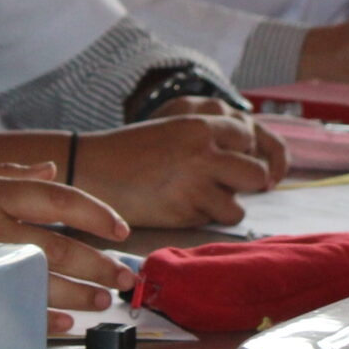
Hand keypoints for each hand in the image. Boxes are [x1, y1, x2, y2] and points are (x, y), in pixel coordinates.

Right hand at [0, 172, 133, 315]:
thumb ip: (2, 175)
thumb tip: (47, 170)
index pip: (54, 197)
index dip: (94, 213)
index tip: (120, 228)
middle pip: (56, 243)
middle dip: (97, 262)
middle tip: (123, 277)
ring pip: (39, 277)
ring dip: (76, 292)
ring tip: (101, 302)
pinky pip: (6, 305)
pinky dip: (38, 316)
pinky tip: (61, 324)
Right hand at [72, 112, 285, 228]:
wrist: (92, 170)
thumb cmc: (132, 149)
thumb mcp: (173, 128)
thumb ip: (207, 137)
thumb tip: (244, 154)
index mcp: (199, 126)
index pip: (247, 138)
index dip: (239, 150)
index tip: (225, 158)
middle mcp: (203, 155)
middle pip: (256, 174)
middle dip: (245, 182)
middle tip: (224, 183)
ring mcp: (194, 187)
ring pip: (237, 207)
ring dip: (224, 207)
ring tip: (201, 199)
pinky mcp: (183, 215)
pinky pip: (210, 221)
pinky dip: (200, 218)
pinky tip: (179, 207)